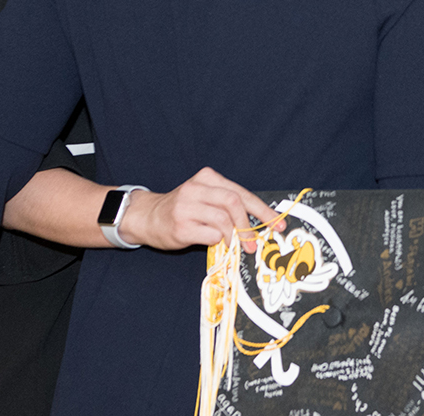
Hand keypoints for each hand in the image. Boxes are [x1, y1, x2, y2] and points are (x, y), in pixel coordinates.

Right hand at [116, 167, 283, 250]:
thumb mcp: (204, 197)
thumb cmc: (182, 209)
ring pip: (223, 219)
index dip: (262, 209)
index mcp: (207, 178)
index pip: (241, 192)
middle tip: (255, 242)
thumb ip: (227, 205)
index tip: (276, 222)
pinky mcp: (180, 226)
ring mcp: (186, 207)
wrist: (147, 217)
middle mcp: (196, 189)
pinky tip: (215, 242)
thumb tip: (259, 222)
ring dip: (235, 236)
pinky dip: (218, 241)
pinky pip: (209, 235)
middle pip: (234, 202)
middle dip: (249, 224)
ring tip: (237, 246)